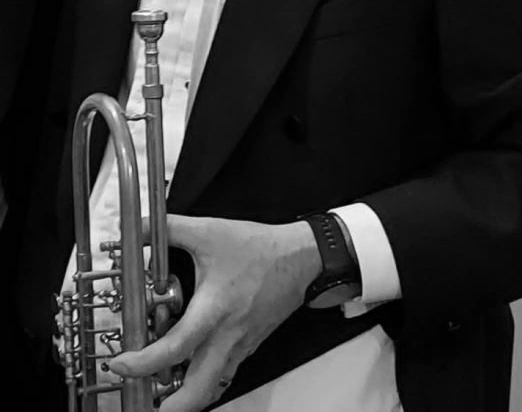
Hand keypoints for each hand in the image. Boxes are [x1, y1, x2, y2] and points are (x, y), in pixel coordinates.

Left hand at [108, 215, 321, 410]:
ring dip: (187, 398)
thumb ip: (169, 228)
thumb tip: (139, 228)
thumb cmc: (259, 248)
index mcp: (214, 309)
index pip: (175, 348)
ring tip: (163, 396)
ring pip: (212, 388)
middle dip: (172, 409)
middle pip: (199, 391)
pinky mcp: (248, 346)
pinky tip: (190, 370)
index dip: (144, 363)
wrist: (299, 257)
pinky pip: (224, 374)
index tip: (122, 365)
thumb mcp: (208, 231)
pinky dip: (204, 381)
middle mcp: (227, 335)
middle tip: (146, 406)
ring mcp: (240, 345)